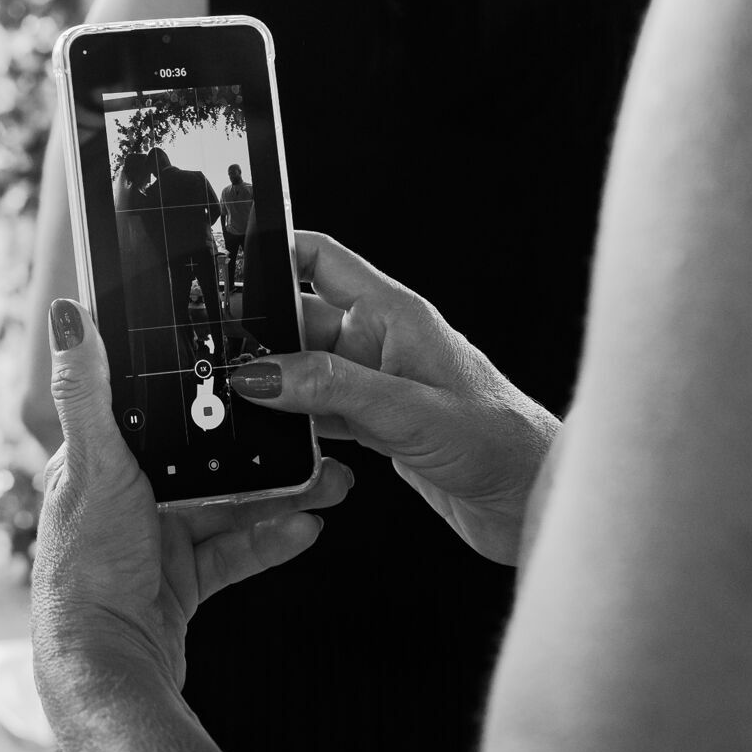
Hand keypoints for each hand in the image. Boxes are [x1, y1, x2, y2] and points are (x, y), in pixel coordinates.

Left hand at [32, 298, 352, 703]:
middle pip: (206, 459)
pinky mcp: (181, 582)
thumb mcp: (91, 464)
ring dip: (280, 494)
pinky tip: (308, 528)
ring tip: (331, 483)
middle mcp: (125, 495)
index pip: (158, 411)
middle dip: (263, 448)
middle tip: (317, 437)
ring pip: (230, 505)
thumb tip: (68, 315)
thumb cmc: (84, 566)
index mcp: (97, 460)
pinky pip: (235, 554)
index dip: (209, 395)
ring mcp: (155, 541)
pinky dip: (270, 540)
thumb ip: (88, 391)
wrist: (105, 666)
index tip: (261, 378)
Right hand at [224, 232, 558, 564]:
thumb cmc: (502, 442)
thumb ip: (330, 388)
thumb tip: (261, 374)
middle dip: (257, 335)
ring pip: (300, 370)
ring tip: (237, 401)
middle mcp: (379, 341)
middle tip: (216, 354)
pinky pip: (313, 411)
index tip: (224, 261)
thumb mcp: (407, 409)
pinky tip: (275, 437)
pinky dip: (291, 423)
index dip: (271, 250)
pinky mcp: (372, 424)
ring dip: (273, 386)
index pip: (319, 259)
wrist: (535, 501)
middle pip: (296, 320)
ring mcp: (373, 383)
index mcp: (393, 313)